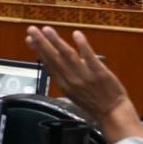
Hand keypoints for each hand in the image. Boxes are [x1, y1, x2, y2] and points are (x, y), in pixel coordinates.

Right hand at [25, 26, 142, 143]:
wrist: (113, 114)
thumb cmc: (94, 104)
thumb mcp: (73, 94)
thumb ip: (65, 77)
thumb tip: (57, 63)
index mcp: (64, 84)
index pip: (48, 64)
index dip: (38, 51)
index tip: (29, 39)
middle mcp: (71, 79)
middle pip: (54, 58)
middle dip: (41, 42)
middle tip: (32, 29)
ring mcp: (85, 76)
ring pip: (68, 55)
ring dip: (56, 41)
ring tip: (47, 29)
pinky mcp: (100, 73)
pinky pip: (89, 57)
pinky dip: (82, 45)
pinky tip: (76, 34)